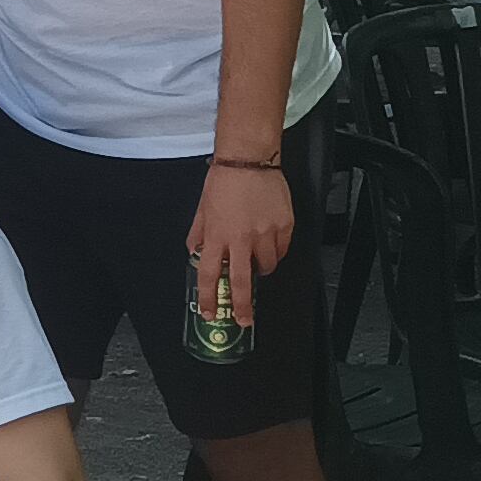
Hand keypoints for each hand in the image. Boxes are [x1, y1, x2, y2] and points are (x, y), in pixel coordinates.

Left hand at [185, 161, 293, 330]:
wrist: (249, 160)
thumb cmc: (223, 181)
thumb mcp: (202, 210)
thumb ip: (198, 235)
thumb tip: (195, 253)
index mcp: (218, 235)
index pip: (211, 275)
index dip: (209, 297)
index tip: (211, 313)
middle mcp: (242, 238)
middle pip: (244, 281)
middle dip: (244, 306)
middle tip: (244, 319)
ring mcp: (266, 233)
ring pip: (268, 266)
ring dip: (261, 269)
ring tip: (255, 260)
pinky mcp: (285, 225)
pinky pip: (282, 248)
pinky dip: (275, 251)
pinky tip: (268, 242)